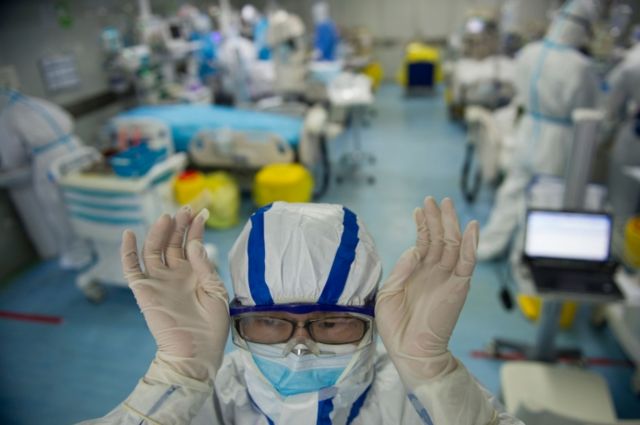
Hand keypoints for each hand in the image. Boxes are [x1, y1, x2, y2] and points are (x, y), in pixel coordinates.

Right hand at [121, 206, 228, 381]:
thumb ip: (204, 266)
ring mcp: (159, 281)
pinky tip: (130, 234)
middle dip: (179, 225)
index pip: (192, 244)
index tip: (202, 212)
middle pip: (173, 243)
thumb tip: (193, 243)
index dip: (196, 228)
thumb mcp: (216, 291)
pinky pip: (131, 268)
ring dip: (159, 232)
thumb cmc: (212, 326)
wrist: (196, 352)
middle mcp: (176, 274)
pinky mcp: (144, 291)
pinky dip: (128, 251)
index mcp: (195, 274)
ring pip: (155, 250)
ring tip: (168, 217)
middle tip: (185, 208)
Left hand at [375, 197, 477, 382]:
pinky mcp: (458, 287)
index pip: (424, 243)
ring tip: (445, 204)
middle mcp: (434, 273)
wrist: (410, 350)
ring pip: (452, 245)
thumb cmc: (396, 326)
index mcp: (417, 273)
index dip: (422, 226)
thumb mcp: (389, 292)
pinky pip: (467, 262)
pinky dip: (470, 244)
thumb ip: (402, 268)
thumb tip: (414, 249)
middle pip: (439, 239)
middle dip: (436, 218)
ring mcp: (447, 278)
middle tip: (434, 199)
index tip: (419, 209)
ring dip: (450, 224)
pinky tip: (471, 227)